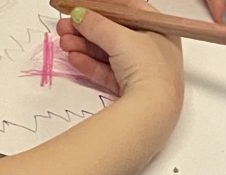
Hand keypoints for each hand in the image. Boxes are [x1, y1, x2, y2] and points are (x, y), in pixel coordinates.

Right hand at [56, 0, 182, 116]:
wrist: (152, 113)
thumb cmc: (149, 69)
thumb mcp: (121, 38)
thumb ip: (97, 24)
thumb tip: (79, 14)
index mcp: (161, 31)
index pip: (128, 11)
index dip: (103, 7)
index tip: (82, 6)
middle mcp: (154, 52)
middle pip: (115, 34)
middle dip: (87, 30)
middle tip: (65, 25)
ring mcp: (142, 74)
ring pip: (108, 55)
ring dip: (84, 47)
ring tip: (64, 42)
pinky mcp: (130, 93)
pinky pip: (108, 74)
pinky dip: (91, 66)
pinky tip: (74, 59)